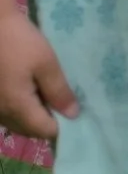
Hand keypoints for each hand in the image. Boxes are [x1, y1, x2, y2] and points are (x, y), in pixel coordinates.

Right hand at [0, 9, 74, 140]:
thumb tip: (72, 115)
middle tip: (62, 100)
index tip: (74, 112)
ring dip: (33, 114)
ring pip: (16, 122)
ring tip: (47, 92)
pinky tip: (30, 87)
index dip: (62, 125)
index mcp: (16, 108)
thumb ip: (59, 91)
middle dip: (47, 120)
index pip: (44, 131)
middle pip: (29, 130)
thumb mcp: (46, 63)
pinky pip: (6, 111)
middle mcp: (0, 113)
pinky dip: (20, 106)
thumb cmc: (19, 41)